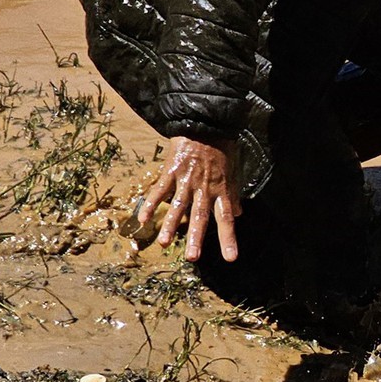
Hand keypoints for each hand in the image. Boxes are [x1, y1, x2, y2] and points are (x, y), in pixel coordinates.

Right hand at [141, 137, 242, 261]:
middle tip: (192, 258)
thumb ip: (233, 194)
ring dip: (171, 225)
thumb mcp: (233, 171)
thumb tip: (238, 213)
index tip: (230, 258)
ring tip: (165, 244)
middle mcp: (204, 188)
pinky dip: (150, 204)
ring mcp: (186, 180)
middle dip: (197, 238)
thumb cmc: (221, 148)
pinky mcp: (171, 170)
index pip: (226, 219)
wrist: (205, 123)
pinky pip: (159, 190)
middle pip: (200, 216)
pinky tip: (142, 219)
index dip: (228, 238)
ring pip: (178, 206)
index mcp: (221, 190)